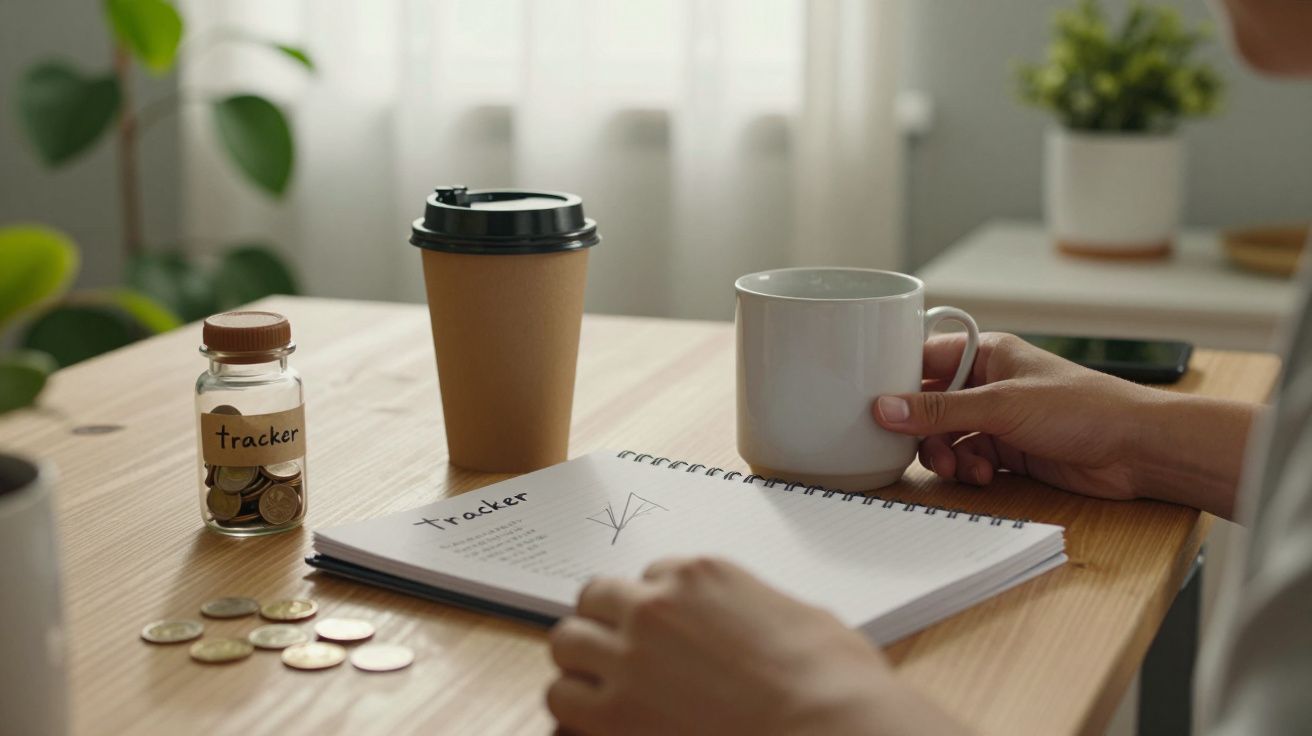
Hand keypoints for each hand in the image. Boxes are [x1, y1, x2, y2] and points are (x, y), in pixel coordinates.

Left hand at [546, 557, 969, 735]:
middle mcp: (655, 607)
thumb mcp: (805, 620)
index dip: (657, 606)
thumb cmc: (834, 684)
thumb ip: (758, 611)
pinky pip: (561, 701)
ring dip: (581, 663)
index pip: (651, 576)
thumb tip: (757, 626)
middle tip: (622, 653)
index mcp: (702, 575)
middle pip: (595, 597)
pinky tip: (598, 725)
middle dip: (606, 623)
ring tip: (602, 689)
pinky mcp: (614, 715)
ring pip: (566, 643)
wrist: (829, 730)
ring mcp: (629, 658)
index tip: (666, 632)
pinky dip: (573, 713)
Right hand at [871, 332, 1149, 499]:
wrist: (1137, 449)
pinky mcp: (1010, 450)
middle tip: (920, 448)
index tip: (872, 404)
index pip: (924, 359)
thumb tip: (884, 409)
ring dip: (945, 455)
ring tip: (958, 468)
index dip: (896, 380)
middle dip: (922, 430)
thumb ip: (940, 409)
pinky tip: (982, 476)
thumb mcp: (1002, 405)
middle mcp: (988, 383)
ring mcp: (999, 418)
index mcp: (986, 353)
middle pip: (930, 404)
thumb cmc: (1083, 407)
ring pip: (947, 437)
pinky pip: (969, 459)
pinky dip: (968, 470)